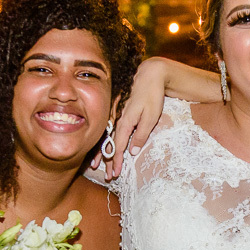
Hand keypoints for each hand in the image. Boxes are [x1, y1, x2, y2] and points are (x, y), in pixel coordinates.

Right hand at [97, 58, 168, 178]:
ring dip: (102, 152)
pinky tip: (100, 145)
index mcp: (125, 122)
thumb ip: (141, 135)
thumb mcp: (151, 117)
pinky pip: (106, 128)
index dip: (117, 161)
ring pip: (105, 136)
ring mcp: (114, 113)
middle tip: (108, 176)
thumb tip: (131, 151)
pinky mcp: (116, 109)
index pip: (118, 146)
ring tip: (96, 165)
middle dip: (108, 161)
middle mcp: (116, 118)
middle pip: (109, 144)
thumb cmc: (152, 95)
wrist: (149, 74)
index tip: (116, 174)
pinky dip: (102, 139)